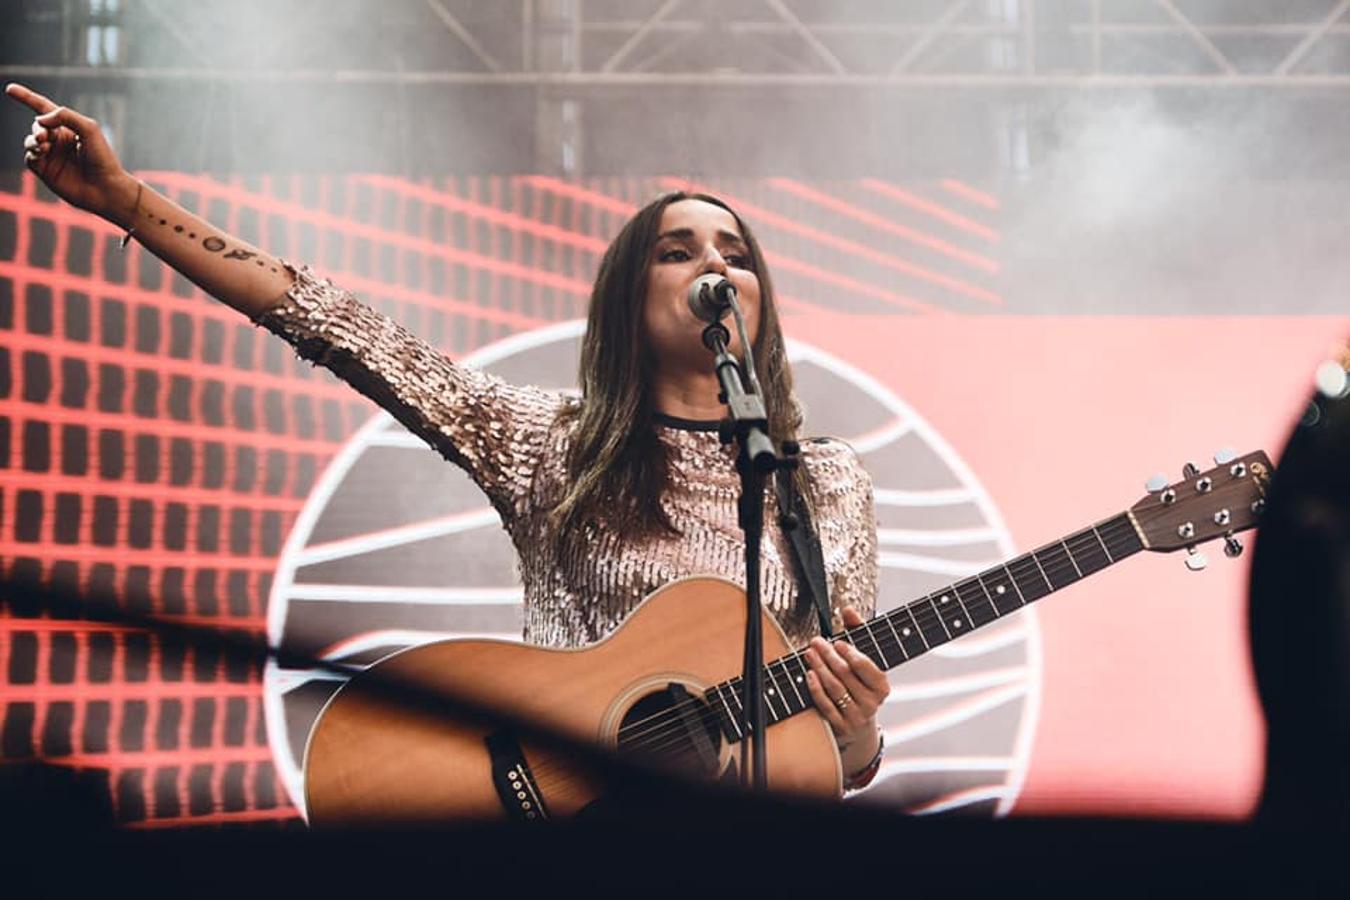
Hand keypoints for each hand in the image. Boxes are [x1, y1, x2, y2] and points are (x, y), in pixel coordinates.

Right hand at [6, 82, 137, 224]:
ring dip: (34, 140)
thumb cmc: (102, 158)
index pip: (44, 109)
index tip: (10, 89)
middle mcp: (59, 141)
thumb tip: (40, 119)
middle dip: (38, 128)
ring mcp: (51, 156)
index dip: (27, 98)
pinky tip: (42, 154)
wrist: (106, 188)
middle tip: (44, 136)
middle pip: (37, 126)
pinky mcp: (46, 172)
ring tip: (43, 144)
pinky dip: (32, 153)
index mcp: (69, 128)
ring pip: (30, 141)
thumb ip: (64, 115)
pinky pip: (30, 158)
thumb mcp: (88, 128)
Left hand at [804, 605, 889, 761]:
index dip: (851, 654)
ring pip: (835, 688)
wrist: (857, 723)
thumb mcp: (863, 658)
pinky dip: (816, 688)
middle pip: (847, 675)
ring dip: (820, 668)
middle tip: (816, 642)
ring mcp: (857, 717)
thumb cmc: (859, 683)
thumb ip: (857, 632)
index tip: (837, 641)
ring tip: (809, 653)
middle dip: (829, 656)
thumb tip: (848, 609)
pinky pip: (826, 705)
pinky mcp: (841, 726)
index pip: (867, 667)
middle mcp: (872, 703)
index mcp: (882, 686)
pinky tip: (809, 674)